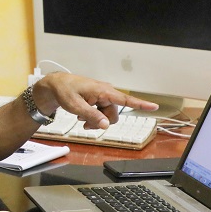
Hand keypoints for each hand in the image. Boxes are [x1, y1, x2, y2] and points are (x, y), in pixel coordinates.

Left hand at [34, 72, 158, 128]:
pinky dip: (94, 118)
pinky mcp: (98, 100)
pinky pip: (102, 113)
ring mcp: (102, 96)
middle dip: (101, 122)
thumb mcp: (75, 106)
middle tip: (85, 124)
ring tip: (81, 119)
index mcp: (103, 91)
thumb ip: (91, 115)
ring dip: (96, 121)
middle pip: (113, 115)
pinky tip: (83, 117)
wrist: (56, 86)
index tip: (154, 106)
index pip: (125, 99)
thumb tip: (105, 125)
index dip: (140, 104)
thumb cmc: (65, 91)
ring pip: (107, 116)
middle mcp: (106, 93)